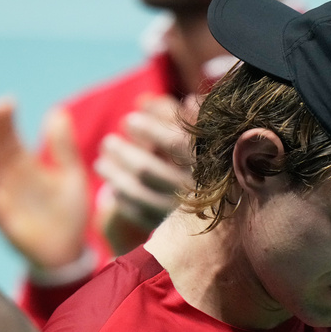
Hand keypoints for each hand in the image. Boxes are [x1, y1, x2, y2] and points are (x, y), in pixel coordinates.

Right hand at [0, 98, 88, 269]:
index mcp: (25, 165)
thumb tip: (57, 111)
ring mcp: (3, 194)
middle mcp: (10, 177)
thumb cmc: (69, 213)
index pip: (10, 136)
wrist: (69, 251)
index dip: (6, 119)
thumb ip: (63, 147)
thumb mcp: (71, 175)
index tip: (8, 101)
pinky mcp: (1, 214)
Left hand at [94, 95, 195, 254]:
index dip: (148, 129)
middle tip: (107, 142)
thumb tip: (143, 101)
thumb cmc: (208, 158)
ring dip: (114, 175)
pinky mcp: (174, 230)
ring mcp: (184, 212)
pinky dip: (124, 202)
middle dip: (122, 153)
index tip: (128, 120)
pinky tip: (115, 190)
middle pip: (147, 169)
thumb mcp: (200, 134)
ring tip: (100, 163)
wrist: (230, 211)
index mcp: (207, 162)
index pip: (174, 142)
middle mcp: (197, 189)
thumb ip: (175, 115)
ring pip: (139, 193)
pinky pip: (140, 216)